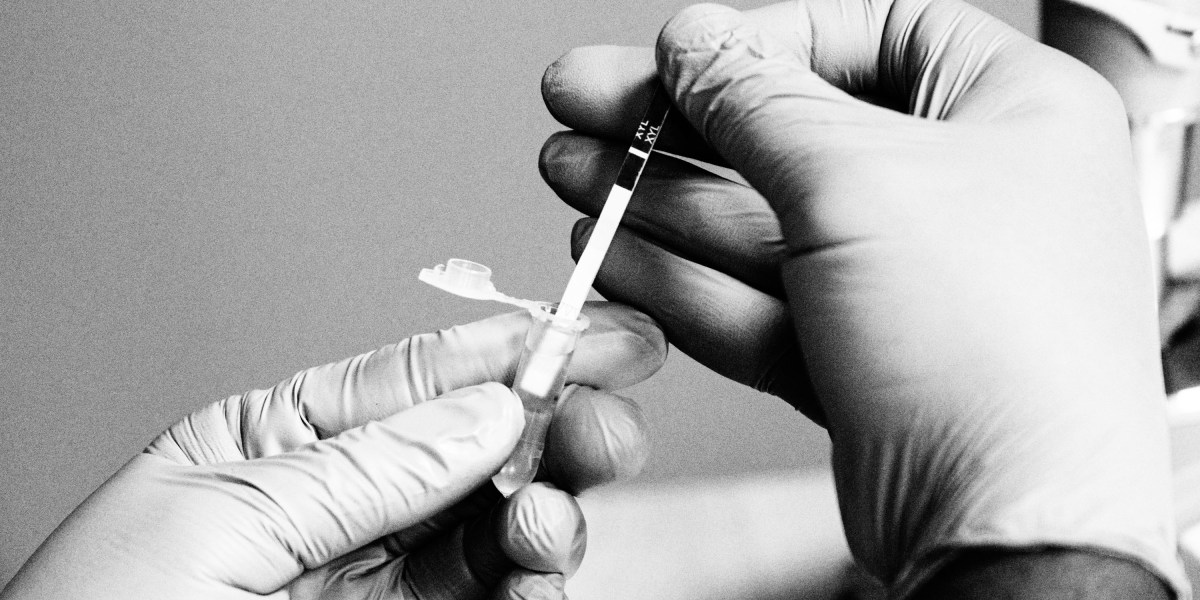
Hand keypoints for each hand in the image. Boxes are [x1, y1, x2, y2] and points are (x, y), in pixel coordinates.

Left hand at [0, 303, 663, 599]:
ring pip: (496, 528)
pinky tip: (534, 576)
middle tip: (607, 431)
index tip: (602, 336)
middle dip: (553, 429)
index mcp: (270, 444)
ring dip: (547, 513)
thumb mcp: (218, 524)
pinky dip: (530, 584)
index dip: (516, 349)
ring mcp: (373, 582)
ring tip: (547, 523)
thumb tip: (488, 410)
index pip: (414, 378)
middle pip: (474, 448)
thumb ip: (364, 467)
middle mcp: (334, 507)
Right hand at [539, 1, 1184, 595]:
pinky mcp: (859, 354)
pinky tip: (617, 253)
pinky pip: (760, 299)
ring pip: (762, 224)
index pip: (869, 33)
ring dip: (660, 200)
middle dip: (677, 126)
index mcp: (1010, 112)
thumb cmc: (994, 353)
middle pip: (794, 132)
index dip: (763, 38)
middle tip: (590, 106)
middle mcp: (964, 191)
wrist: (996, 528)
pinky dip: (685, 278)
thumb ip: (758, 101)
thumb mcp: (855, 180)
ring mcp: (908, 281)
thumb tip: (698, 44)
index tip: (681, 53)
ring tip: (578, 172)